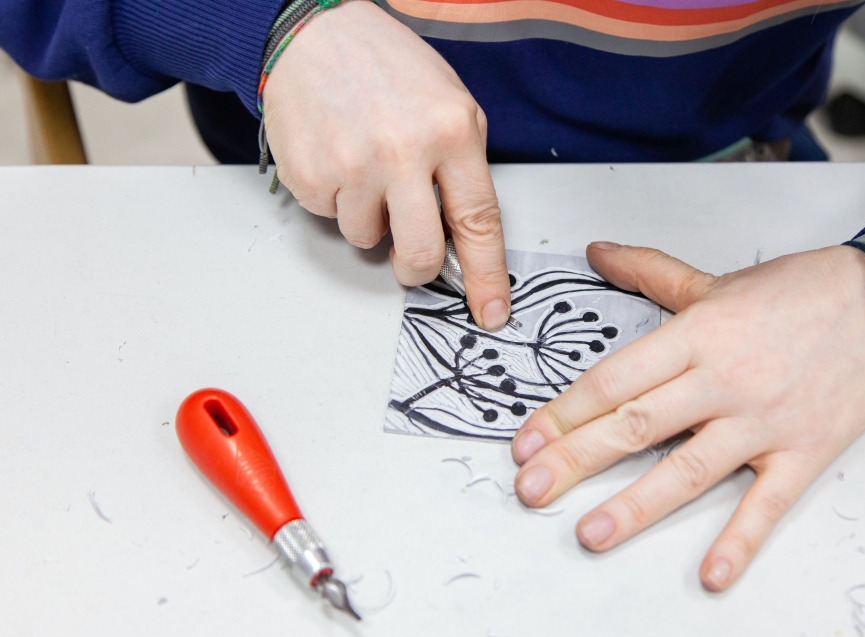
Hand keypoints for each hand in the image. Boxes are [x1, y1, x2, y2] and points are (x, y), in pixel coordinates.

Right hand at [262, 0, 510, 329]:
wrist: (313, 34)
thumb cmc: (385, 67)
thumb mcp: (449, 103)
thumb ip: (462, 167)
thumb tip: (463, 236)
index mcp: (451, 131)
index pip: (478, 222)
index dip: (486, 276)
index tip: (491, 311)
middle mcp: (403, 151)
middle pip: (420, 253)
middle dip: (416, 269)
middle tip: (410, 259)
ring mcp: (352, 165)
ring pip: (366, 238)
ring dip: (367, 217)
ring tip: (363, 167)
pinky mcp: (310, 174)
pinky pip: (330, 216)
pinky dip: (335, 198)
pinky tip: (336, 157)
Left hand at [511, 242, 864, 590]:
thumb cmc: (799, 291)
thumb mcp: (713, 281)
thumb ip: (648, 271)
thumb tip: (596, 251)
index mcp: (695, 337)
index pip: (614, 381)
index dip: (564, 413)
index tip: (527, 442)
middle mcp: (721, 380)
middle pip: (635, 425)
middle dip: (575, 460)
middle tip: (530, 490)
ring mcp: (761, 420)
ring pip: (688, 468)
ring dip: (635, 505)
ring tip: (590, 533)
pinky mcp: (802, 451)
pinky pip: (766, 502)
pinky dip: (739, 540)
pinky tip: (711, 572)